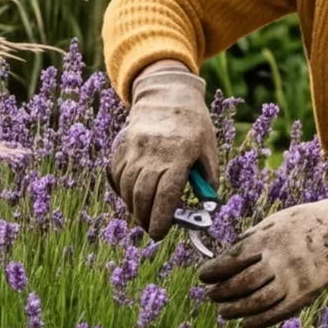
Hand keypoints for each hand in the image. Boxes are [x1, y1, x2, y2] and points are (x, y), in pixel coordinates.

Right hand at [107, 63, 217, 237]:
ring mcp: (135, 148)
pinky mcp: (123, 146)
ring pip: (128, 187)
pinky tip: (131, 197)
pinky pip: (117, 175)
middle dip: (145, 218)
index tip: (160, 233)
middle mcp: (154, 152)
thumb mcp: (209, 149)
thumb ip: (207, 178)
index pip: (167, 195)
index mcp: (180, 155)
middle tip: (152, 229)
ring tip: (143, 216)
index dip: (161, 218)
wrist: (167, 94)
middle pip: (143, 195)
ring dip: (133, 207)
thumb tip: (205, 205)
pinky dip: (122, 190)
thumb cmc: (194, 125)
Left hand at [198, 189, 327, 327]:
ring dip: (235, 310)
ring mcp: (293, 279)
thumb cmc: (305, 222)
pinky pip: (277, 313)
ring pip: (256, 301)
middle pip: (241, 282)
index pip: (233, 259)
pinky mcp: (305, 294)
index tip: (203, 276)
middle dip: (221, 292)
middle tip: (210, 296)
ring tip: (224, 312)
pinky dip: (258, 321)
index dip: (214, 270)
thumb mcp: (275, 220)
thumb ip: (252, 238)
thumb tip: (225, 257)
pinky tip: (245, 324)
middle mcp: (279, 260)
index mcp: (269, 238)